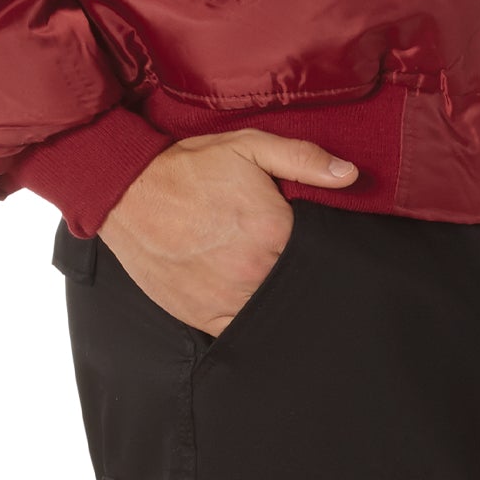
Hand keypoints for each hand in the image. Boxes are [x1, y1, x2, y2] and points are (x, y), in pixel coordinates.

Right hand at [96, 128, 358, 335]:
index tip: (318, 237)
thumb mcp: (249, 146)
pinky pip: (242, 333)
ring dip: (277, 298)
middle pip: (298, 284)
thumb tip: (350, 174)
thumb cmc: (191, 167)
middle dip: (301, 272)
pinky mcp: (204, 319)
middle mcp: (254, 273)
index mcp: (273, 231)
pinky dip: (250, 322)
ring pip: (274, 312)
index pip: (321, 250)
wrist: (130, 193)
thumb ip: (303, 159)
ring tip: (268, 275)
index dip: (323, 244)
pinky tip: (251, 303)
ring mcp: (229, 301)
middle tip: (289, 255)